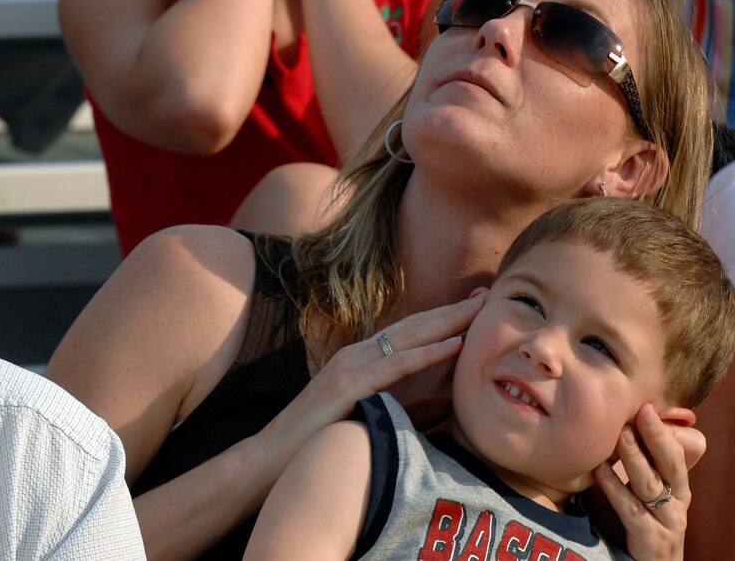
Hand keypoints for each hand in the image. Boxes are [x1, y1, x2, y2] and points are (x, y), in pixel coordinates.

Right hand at [255, 292, 484, 468]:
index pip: (407, 332)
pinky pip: (397, 365)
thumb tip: (451, 403)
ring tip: (479, 309)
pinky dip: (429, 353)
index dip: (442, 317)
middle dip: (451, 310)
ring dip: (448, 322)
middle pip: (412, 326)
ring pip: (408, 337)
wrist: (268, 460)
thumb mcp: (370, 419)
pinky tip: (455, 344)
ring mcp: (349, 367)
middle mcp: (354, 355)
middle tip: (486, 294)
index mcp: (357, 361)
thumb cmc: (315, 445)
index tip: (473, 305)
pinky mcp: (348, 385)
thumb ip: (408, 409)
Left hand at [594, 404, 691, 559]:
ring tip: (621, 434)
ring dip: (635, 458)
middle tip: (642, 411)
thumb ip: (637, 463)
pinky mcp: (651, 539)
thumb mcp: (644, 490)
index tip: (646, 404)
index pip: (675, 452)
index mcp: (677, 484)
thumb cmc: (644, 520)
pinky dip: (615, 488)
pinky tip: (600, 471)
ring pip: (651, 485)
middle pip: (671, 463)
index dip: (663, 430)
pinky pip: (631, 510)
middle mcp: (677, 500)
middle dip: (657, 436)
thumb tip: (616, 425)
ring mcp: (666, 520)